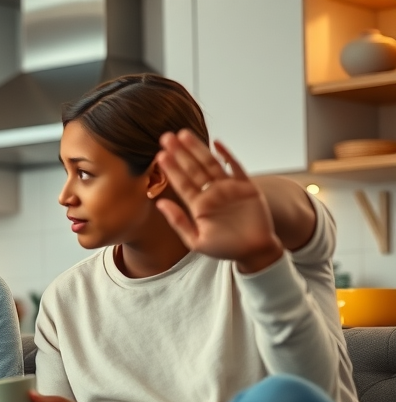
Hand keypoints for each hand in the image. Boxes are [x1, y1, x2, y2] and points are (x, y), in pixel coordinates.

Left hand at [155, 130, 283, 272]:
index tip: (160, 155)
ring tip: (183, 135)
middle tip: (166, 137)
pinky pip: (235, 167)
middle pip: (193, 169)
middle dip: (180, 153)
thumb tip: (160, 204)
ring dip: (198, 149)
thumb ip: (179, 222)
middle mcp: (212, 193)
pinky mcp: (247, 187)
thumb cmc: (225, 248)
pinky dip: (227, 155)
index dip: (172, 169)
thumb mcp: (196, 241)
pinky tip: (216, 143)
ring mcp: (229, 188)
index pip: (182, 183)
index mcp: (198, 205)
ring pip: (210, 164)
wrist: (254, 252)